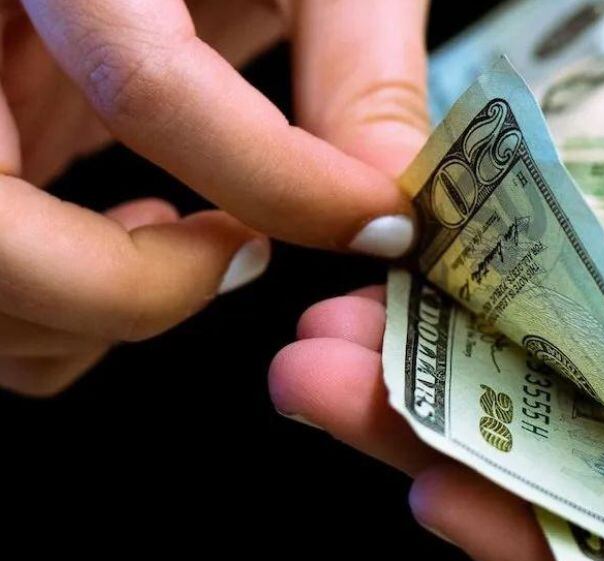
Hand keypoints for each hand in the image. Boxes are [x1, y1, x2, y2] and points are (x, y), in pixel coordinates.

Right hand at [1, 0, 429, 393]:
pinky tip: (138, 237)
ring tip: (194, 251)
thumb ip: (357, 61)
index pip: (144, 85)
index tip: (375, 219)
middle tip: (240, 263)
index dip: (278, 180)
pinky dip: (65, 303)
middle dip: (127, 291)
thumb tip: (393, 193)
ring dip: (92, 313)